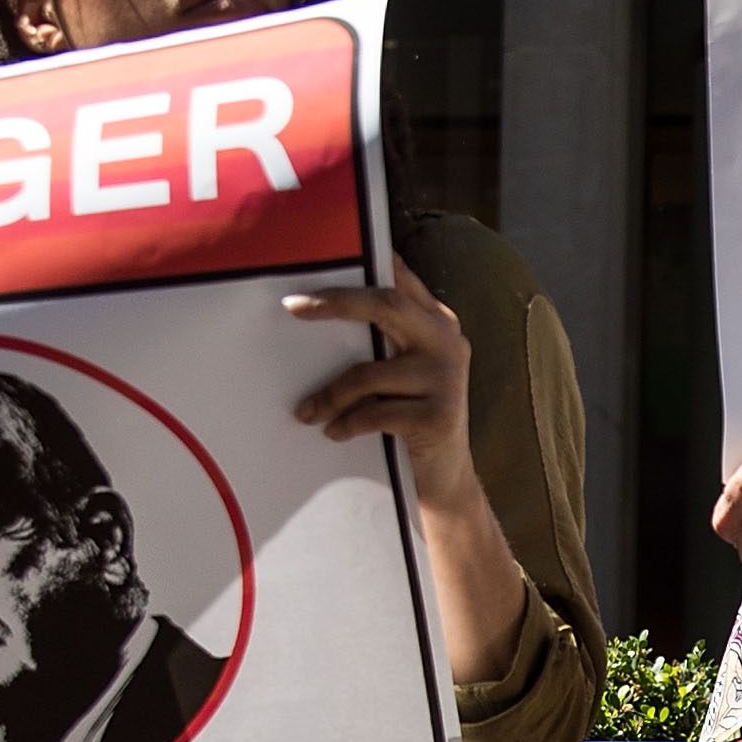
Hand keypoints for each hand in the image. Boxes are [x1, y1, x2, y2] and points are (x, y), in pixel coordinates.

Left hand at [285, 275, 479, 504]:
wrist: (444, 478)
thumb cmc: (410, 417)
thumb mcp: (401, 371)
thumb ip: (381, 339)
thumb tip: (317, 307)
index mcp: (437, 321)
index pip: (398, 280)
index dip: (362, 264)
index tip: (318, 263)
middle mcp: (448, 341)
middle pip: (387, 305)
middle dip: (336, 303)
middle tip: (293, 307)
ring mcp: (448, 378)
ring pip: (369, 371)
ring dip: (330, 394)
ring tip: (307, 412)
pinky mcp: (440, 416)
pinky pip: (377, 412)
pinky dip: (348, 423)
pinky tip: (335, 432)